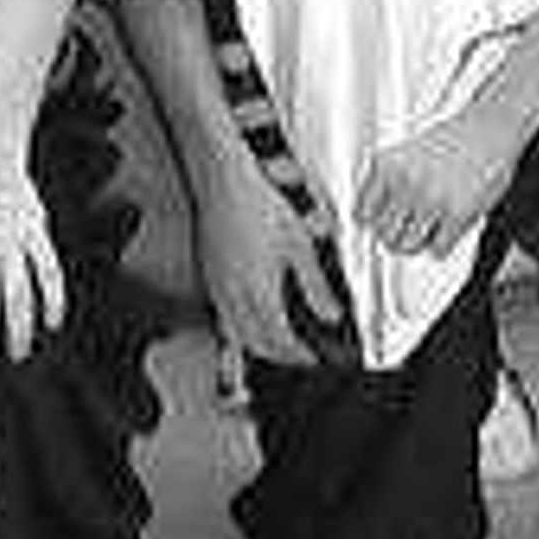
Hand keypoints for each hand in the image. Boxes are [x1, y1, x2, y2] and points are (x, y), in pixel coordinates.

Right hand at [198, 158, 342, 368]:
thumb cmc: (258, 203)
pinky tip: (246, 316)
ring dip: (254, 344)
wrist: (224, 180)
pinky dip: (236, 325)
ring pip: (234, 332)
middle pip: (254, 343)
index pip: (279, 340)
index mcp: (259, 292)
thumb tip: (330, 313)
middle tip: (295, 357)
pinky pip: (221, 313)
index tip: (310, 359)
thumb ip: (316, 286)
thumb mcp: (300, 245)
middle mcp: (233, 295)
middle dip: (276, 356)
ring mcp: (216, 286)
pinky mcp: (207, 274)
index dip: (297, 355)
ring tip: (273, 344)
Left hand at [359, 108, 520, 260]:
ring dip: (414, 245)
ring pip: (408, 244)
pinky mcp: (458, 213)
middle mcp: (407, 183)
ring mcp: (432, 200)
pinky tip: (442, 235)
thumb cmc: (456, 135)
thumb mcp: (409, 149)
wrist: (492, 127)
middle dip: (392, 237)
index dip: (370, 222)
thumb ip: (388, 179)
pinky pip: (438, 248)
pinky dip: (439, 247)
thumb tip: (371, 208)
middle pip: (384, 233)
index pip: (363, 212)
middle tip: (400, 234)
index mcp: (390, 165)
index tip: (374, 226)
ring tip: (420, 237)